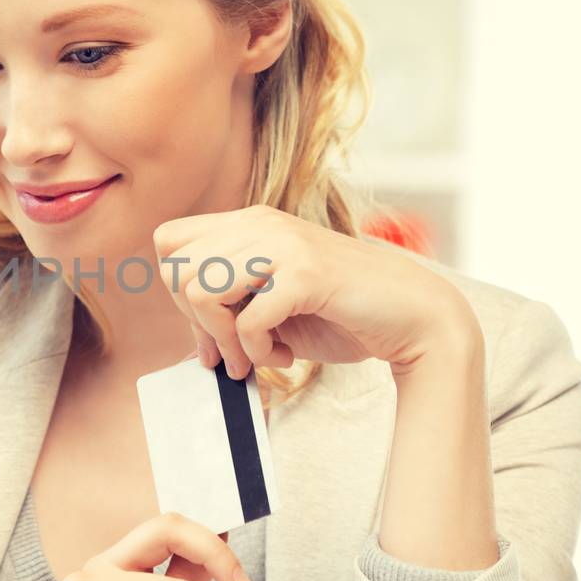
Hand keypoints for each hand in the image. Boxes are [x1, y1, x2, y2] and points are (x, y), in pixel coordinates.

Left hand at [152, 204, 478, 381]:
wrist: (412, 318)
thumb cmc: (342, 314)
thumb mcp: (272, 305)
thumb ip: (231, 309)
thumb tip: (191, 343)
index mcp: (249, 222)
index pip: (169, 241)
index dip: (175, 290)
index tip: (207, 327)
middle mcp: (261, 223)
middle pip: (175, 270)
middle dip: (194, 323)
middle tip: (229, 352)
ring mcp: (284, 244)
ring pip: (200, 290)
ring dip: (223, 340)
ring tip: (254, 358)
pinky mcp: (307, 273)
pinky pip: (248, 320)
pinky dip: (258, 351)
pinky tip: (283, 356)